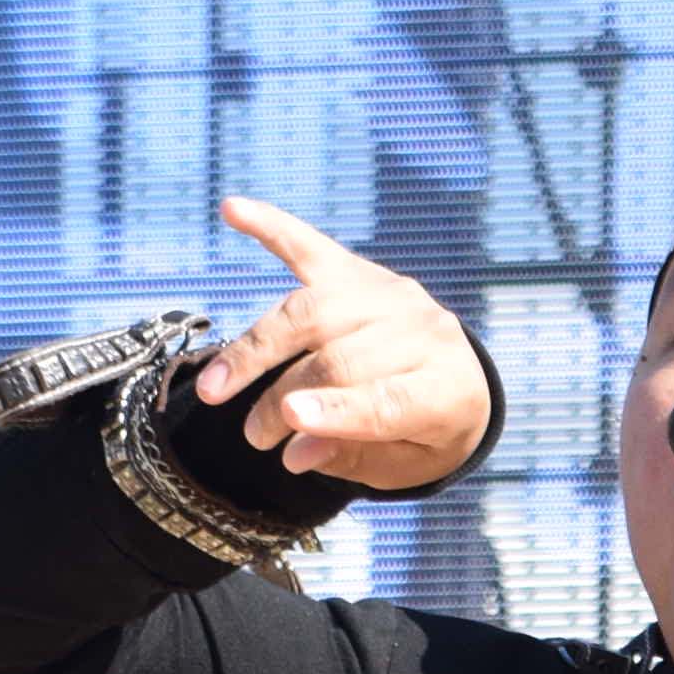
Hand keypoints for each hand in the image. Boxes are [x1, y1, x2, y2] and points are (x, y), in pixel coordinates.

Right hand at [194, 199, 494, 492]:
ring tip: (216, 388)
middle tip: (253, 437)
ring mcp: (389, 294)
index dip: (337, 410)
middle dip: (283, 398)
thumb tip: (295, 454)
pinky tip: (233, 209)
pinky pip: (310, 246)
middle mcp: (424, 331)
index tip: (289, 418)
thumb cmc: (424, 433)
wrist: (456, 380)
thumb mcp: (403, 464)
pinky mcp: (358, 271)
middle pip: (339, 358)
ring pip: (312, 312)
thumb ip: (352, 456)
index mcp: (445, 388)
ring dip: (257, 348)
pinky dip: (271, 227)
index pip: (387, 399)